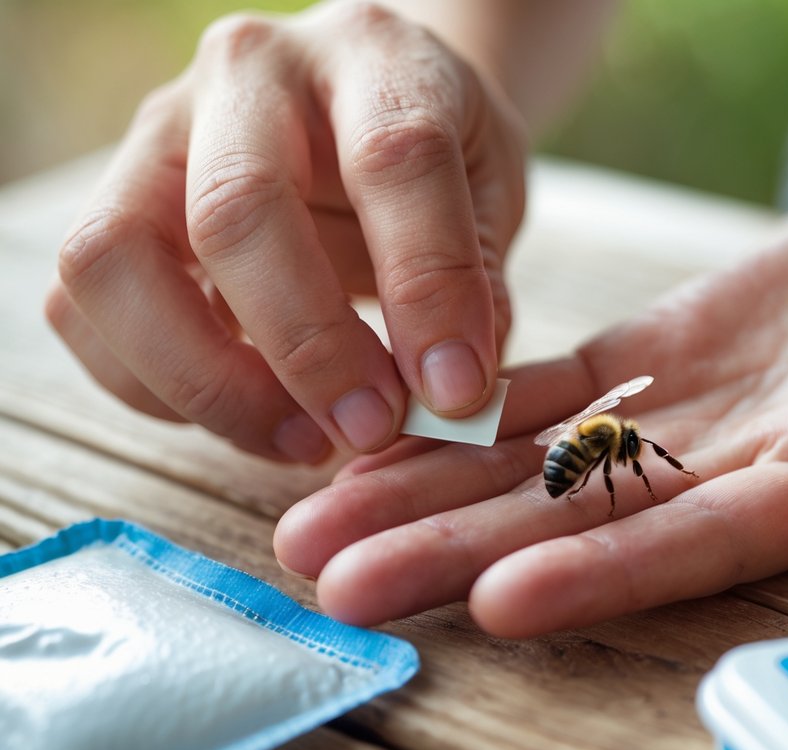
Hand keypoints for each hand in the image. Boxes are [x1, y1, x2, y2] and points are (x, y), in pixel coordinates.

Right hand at [47, 2, 526, 461]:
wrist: (364, 104)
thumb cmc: (436, 157)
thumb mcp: (491, 201)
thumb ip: (475, 293)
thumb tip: (444, 405)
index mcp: (373, 57)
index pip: (394, 158)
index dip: (427, 287)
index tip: (455, 392)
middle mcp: (250, 74)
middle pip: (235, 208)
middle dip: (307, 347)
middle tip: (370, 426)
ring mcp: (160, 132)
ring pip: (115, 258)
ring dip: (208, 380)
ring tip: (304, 440)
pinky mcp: (112, 202)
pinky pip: (83, 308)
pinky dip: (157, 390)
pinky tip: (252, 416)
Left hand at [274, 188, 787, 635]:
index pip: (709, 539)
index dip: (609, 570)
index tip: (501, 597)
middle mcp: (745, 467)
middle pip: (589, 523)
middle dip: (462, 553)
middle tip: (338, 583)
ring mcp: (693, 419)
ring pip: (543, 466)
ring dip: (430, 493)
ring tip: (315, 527)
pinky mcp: (662, 362)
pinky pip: (550, 391)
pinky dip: (464, 411)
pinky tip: (380, 430)